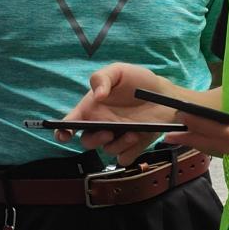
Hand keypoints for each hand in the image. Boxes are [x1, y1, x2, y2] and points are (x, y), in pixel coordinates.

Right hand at [58, 63, 176, 164]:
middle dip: (94, 139)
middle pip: (87, 141)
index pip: (71, 123)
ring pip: (106, 150)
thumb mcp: (119, 71)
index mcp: (92, 108)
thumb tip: (96, 95)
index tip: (65, 134)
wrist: (165, 94)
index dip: (63, 131)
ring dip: (117, 144)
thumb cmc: (138, 81)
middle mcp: (101, 125)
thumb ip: (102, 78)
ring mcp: (116, 137)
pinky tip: (138, 138)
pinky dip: (129, 151)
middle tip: (108, 131)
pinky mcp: (132, 147)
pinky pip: (123, 158)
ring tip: (132, 132)